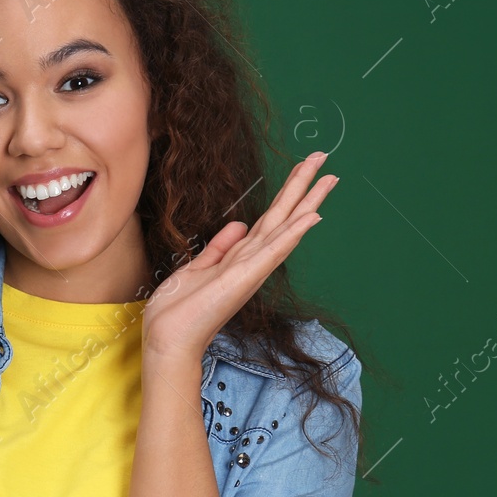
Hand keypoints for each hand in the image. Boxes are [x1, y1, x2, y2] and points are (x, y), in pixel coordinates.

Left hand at [142, 152, 338, 363]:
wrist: (168, 339)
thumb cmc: (179, 311)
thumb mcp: (195, 269)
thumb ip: (218, 247)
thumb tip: (239, 224)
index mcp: (240, 258)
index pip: (269, 220)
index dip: (286, 194)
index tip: (303, 170)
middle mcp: (252, 262)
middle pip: (283, 217)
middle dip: (303, 187)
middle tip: (324, 158)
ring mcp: (251, 270)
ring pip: (284, 228)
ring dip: (307, 202)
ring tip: (328, 177)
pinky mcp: (244, 278)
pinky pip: (273, 251)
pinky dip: (292, 233)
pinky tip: (312, 216)